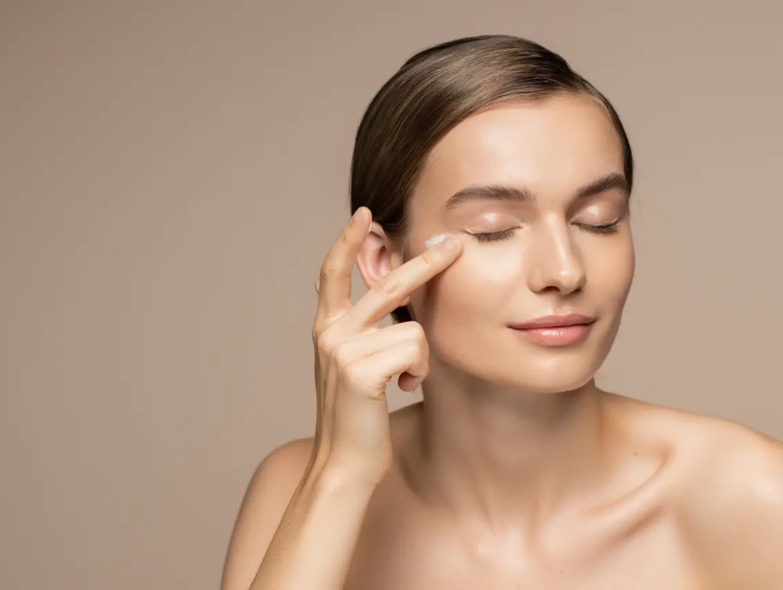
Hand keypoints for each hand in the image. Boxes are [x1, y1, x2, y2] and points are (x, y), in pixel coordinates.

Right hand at [308, 207, 461, 484]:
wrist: (344, 463)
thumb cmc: (359, 416)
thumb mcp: (357, 365)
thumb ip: (367, 331)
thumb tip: (398, 296)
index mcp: (328, 327)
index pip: (333, 272)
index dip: (347, 241)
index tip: (365, 214)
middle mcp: (331, 332)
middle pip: (388, 283)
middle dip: (427, 263)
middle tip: (455, 244)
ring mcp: (343, 349)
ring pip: (414, 329)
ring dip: (421, 359)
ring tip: (405, 381)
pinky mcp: (361, 370)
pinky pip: (415, 352)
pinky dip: (420, 372)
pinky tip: (403, 390)